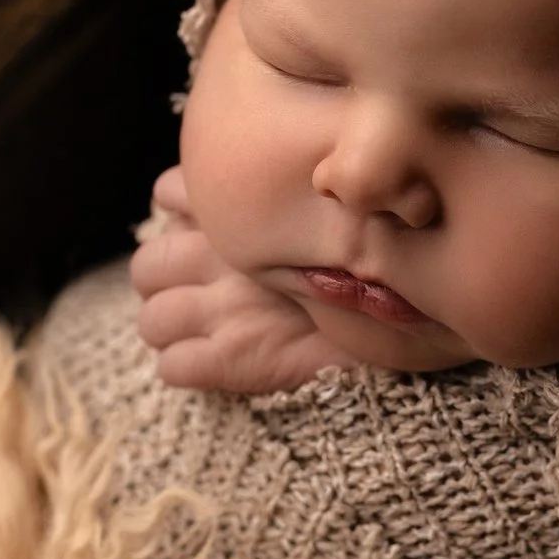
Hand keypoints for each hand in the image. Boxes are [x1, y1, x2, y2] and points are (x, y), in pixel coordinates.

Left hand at [130, 167, 356, 392]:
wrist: (411, 314)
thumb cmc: (375, 252)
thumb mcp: (328, 204)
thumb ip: (285, 193)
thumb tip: (248, 191)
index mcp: (242, 207)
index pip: (169, 194)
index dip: (183, 215)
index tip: (207, 229)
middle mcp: (221, 255)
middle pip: (148, 266)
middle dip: (163, 281)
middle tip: (196, 291)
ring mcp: (224, 310)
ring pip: (153, 321)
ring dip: (170, 328)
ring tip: (200, 332)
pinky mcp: (231, 360)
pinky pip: (174, 367)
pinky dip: (186, 367)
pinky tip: (214, 363)